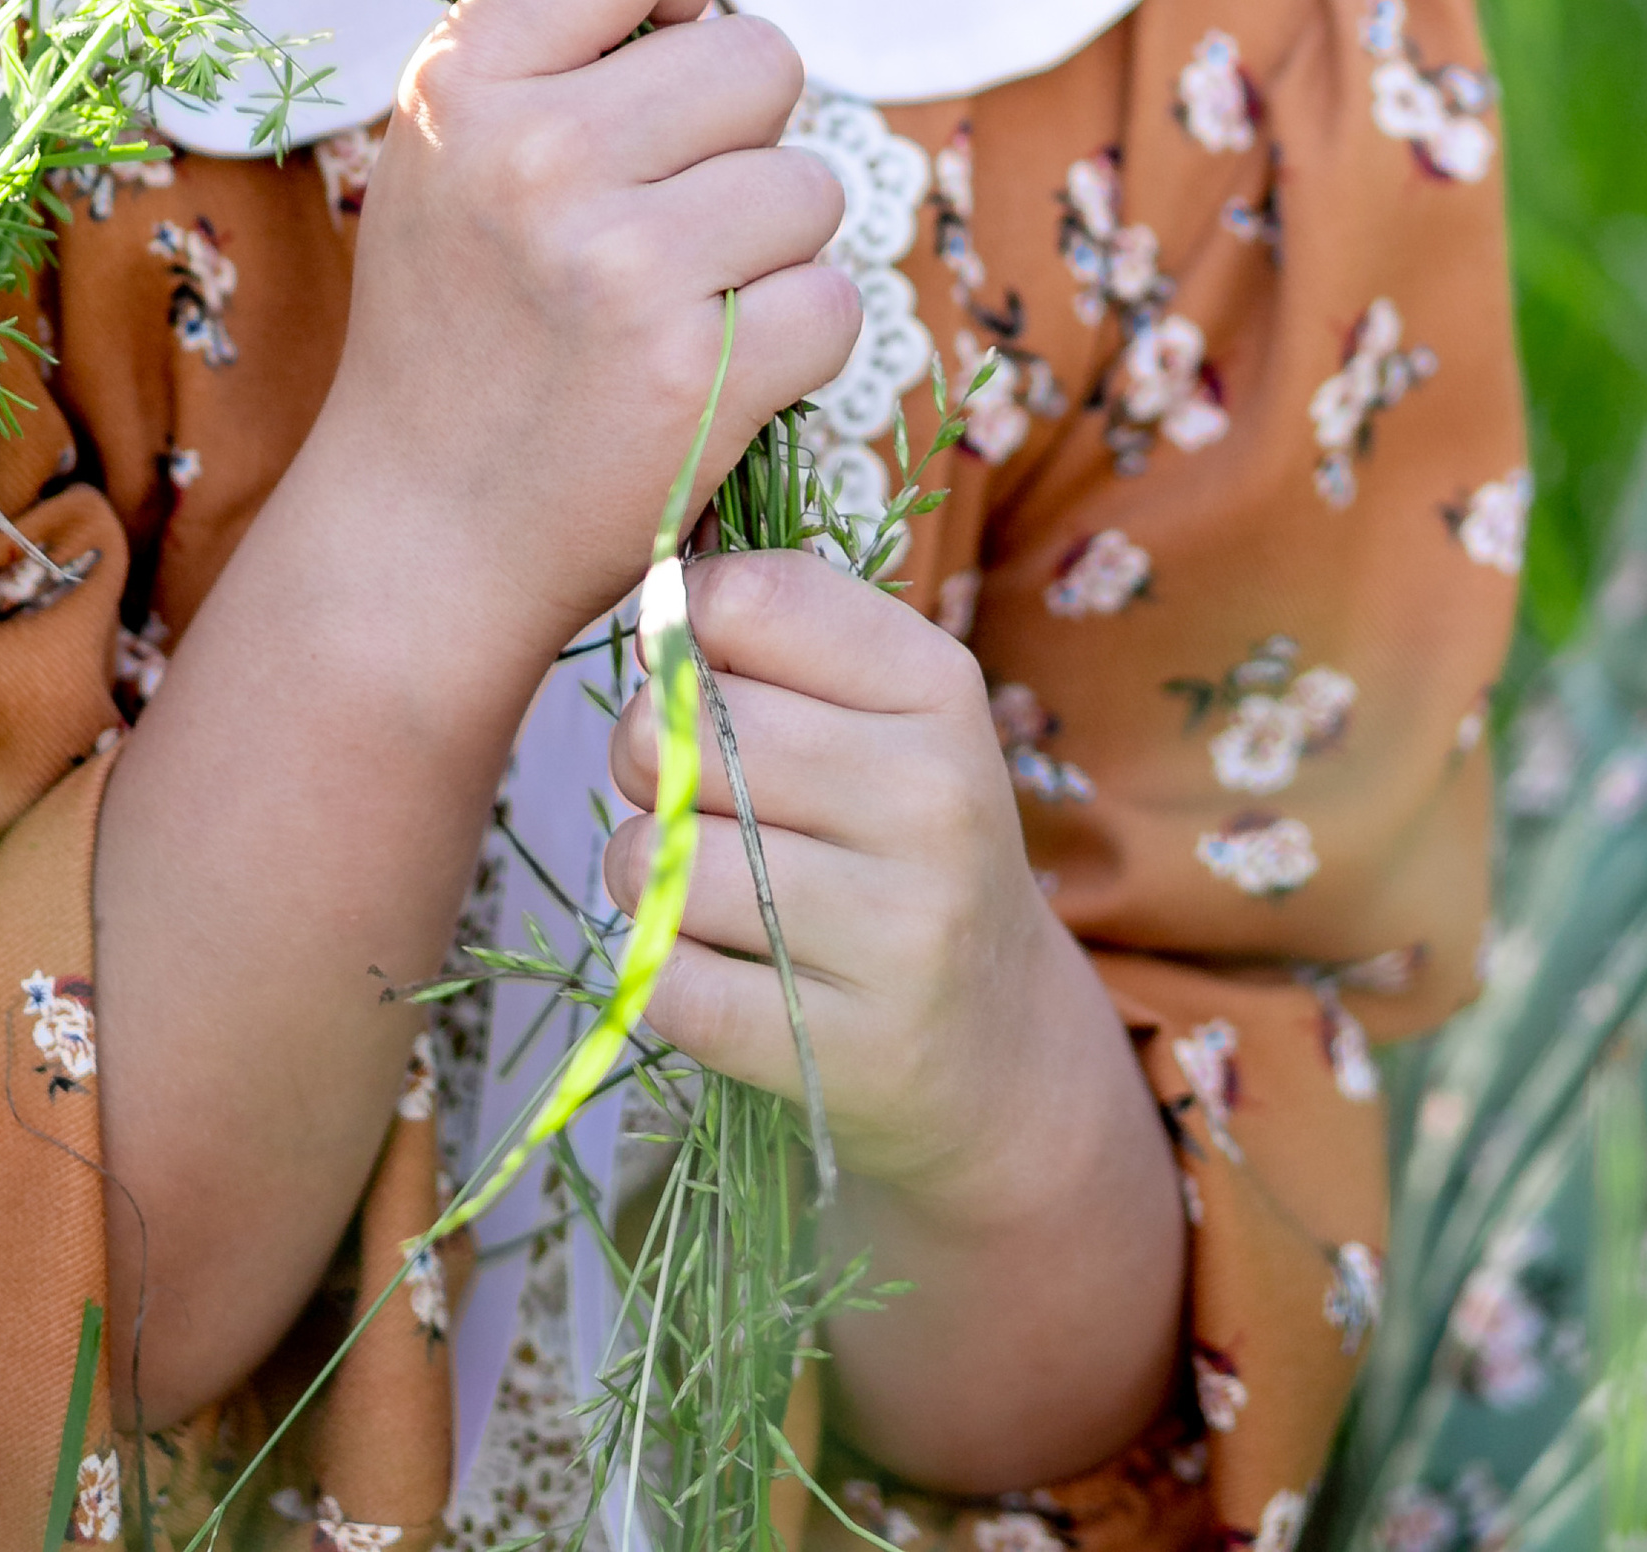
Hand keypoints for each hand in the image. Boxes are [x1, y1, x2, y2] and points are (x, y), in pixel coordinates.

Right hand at [315, 0, 860, 656]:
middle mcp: (534, 157)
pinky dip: (794, 344)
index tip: (659, 57)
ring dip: (773, 247)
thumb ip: (553, 51)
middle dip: (742, 137)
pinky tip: (709, 374)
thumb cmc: (455, 326)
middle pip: (762, 58)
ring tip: (680, 302)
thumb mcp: (447, 150)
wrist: (419, 536)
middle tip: (668, 214)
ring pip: (813, 184)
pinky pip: (834, 302)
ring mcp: (618, 267)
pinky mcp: (696, 376)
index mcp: (463, 82)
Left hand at [604, 551, 1186, 1487]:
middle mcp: (935, 801)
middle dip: (650, 769)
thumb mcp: (883, 722)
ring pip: (656, 862)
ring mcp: (897, 936)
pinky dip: (662, 994)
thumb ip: (778, 631)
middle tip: (697, 805)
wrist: (1010, 1088)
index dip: (688, 637)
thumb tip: (636, 558)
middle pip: (681, 736)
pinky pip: (664, 990)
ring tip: (716, 905)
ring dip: (645, 888)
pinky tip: (727, 994)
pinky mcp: (846, 1054)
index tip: (707, 674)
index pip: (739, 602)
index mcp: (938, 691)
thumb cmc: (901, 860)